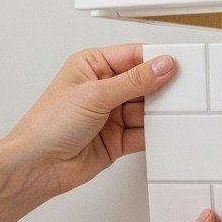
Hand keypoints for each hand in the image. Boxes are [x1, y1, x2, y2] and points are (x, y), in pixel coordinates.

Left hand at [3, 44, 175, 196]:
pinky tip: (163, 132)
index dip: (156, 60)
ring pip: (145, 109)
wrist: (38, 165)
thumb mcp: (95, 94)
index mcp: (92, 66)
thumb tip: (161, 66)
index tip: (178, 65)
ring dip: (158, 113)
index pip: (133, 56)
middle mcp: (102, 88)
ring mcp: (110, 115)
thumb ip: (133, 81)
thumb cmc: (48, 124)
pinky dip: (154, 134)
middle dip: (161, 88)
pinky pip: (143, 133)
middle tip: (183, 90)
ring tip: (174, 113)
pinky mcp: (117, 139)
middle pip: (143, 83)